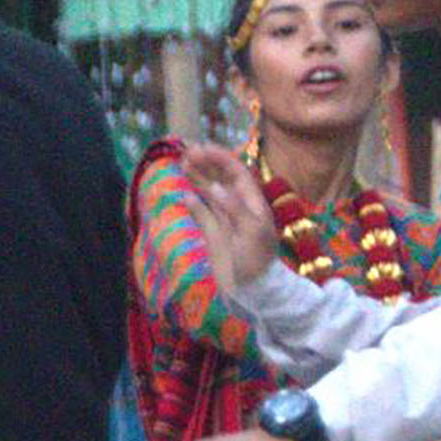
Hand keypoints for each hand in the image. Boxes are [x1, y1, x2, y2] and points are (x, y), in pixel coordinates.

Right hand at [183, 147, 284, 292]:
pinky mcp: (215, 236)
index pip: (237, 173)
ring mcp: (227, 221)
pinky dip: (194, 204)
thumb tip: (214, 187)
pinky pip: (203, 215)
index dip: (221, 159)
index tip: (202, 148)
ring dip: (198, 179)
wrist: (253, 292)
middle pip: (222, 179)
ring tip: (182, 164)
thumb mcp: (251, 232)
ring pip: (211, 194)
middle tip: (187, 152)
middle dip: (206, 164)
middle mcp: (239, 208)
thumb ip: (233, 208)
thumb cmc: (258, 261)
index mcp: (253, 204)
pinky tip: (185, 195)